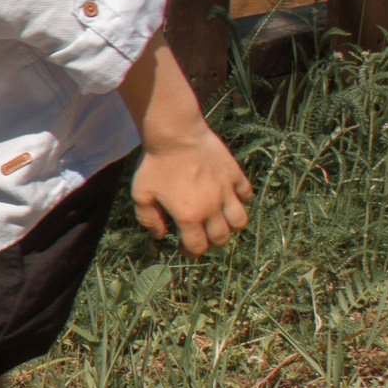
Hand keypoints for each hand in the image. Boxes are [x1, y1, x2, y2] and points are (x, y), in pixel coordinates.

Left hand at [132, 130, 251, 253]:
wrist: (175, 135)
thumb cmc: (155, 164)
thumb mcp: (141, 194)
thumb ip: (148, 219)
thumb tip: (161, 235)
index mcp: (189, 216)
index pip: (197, 247)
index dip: (190, 252)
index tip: (184, 248)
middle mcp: (211, 208)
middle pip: (221, 238)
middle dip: (210, 242)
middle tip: (200, 234)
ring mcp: (226, 191)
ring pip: (240, 221)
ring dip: (230, 226)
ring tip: (218, 220)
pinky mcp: (235, 175)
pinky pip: (246, 194)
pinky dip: (240, 199)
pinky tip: (228, 196)